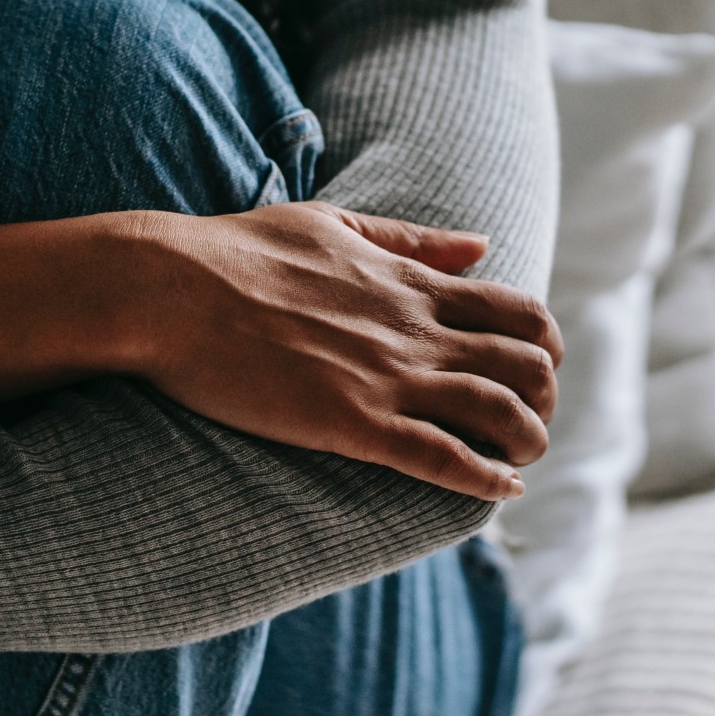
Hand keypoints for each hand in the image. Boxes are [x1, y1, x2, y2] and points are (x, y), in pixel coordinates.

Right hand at [0, 203, 563, 501]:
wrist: (169, 289)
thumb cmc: (237, 251)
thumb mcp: (335, 225)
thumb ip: (412, 241)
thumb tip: (481, 246)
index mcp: (411, 283)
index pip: (517, 312)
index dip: (544, 346)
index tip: (539, 369)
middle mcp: (414, 329)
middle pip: (525, 365)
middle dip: (545, 398)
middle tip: (533, 421)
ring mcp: (387, 377)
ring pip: (498, 413)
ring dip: (527, 441)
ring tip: (524, 460)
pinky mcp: (352, 423)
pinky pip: (441, 457)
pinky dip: (483, 477)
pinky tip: (501, 489)